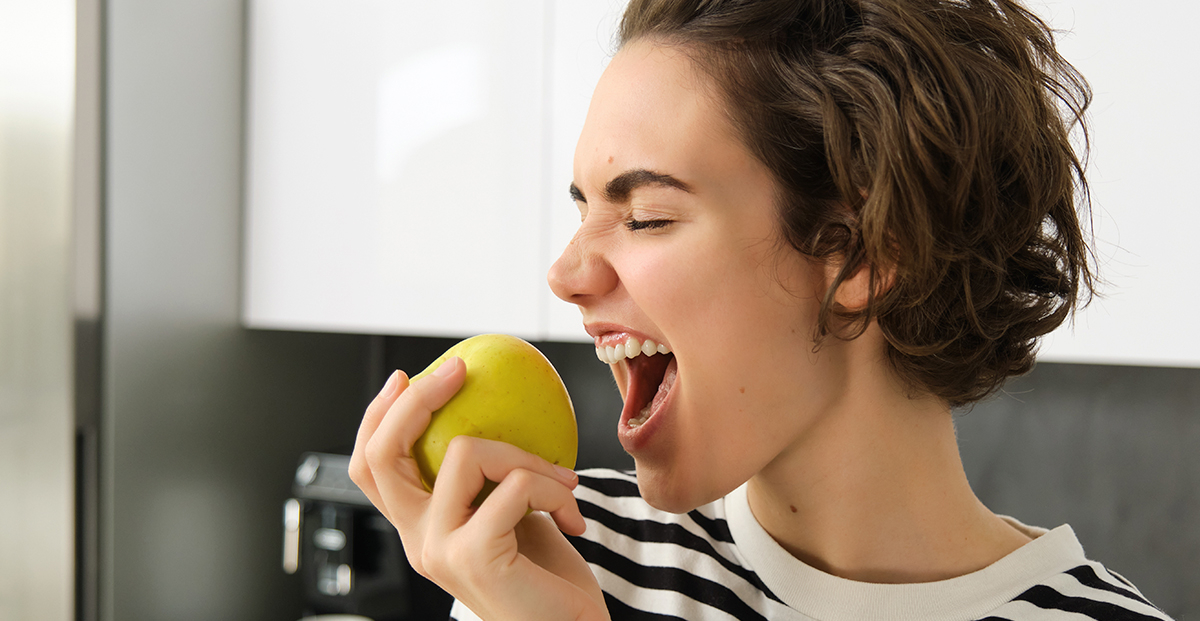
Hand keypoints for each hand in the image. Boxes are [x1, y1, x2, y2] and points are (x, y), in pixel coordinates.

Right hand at [349, 358, 609, 620]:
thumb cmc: (547, 577)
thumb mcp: (512, 514)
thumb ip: (492, 477)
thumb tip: (499, 406)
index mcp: (418, 530)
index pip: (370, 469)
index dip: (376, 418)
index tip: (405, 376)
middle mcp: (417, 542)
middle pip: (382, 455)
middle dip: (415, 400)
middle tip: (459, 371)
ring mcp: (439, 550)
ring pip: (465, 453)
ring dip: (528, 456)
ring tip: (563, 483)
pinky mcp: (474, 556)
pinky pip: (514, 485)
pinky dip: (553, 489)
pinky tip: (572, 515)